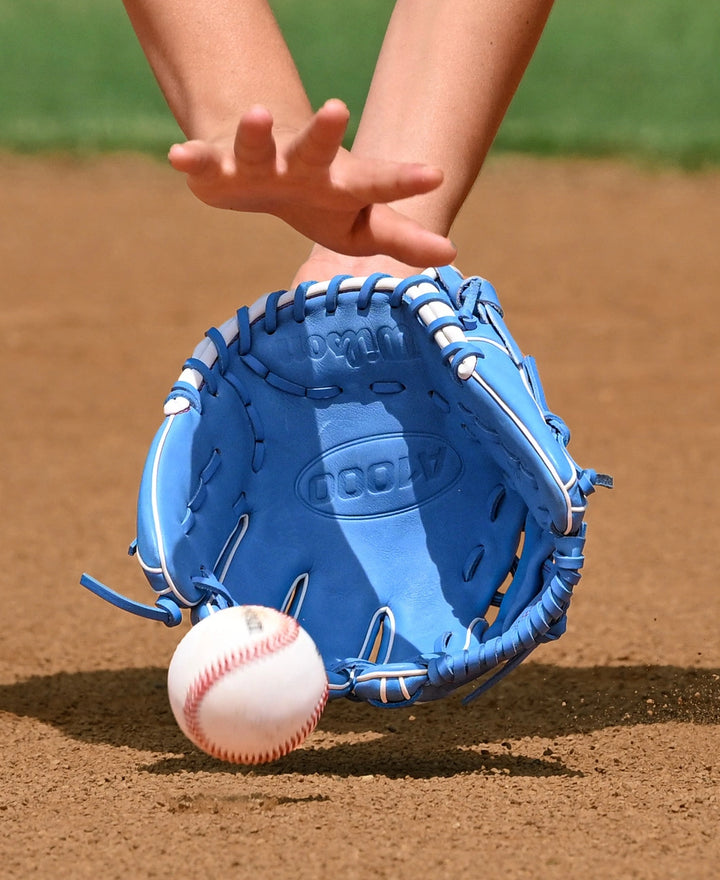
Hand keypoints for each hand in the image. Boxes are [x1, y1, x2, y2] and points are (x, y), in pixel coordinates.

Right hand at [167, 99, 456, 266]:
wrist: (262, 172)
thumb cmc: (320, 199)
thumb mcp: (360, 223)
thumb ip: (401, 237)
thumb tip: (451, 253)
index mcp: (340, 183)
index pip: (376, 182)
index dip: (402, 180)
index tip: (435, 174)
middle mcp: (303, 165)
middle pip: (317, 148)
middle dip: (325, 132)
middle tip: (338, 107)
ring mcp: (260, 162)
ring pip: (257, 143)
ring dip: (256, 131)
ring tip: (257, 113)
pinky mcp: (219, 167)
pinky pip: (205, 161)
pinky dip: (193, 158)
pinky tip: (177, 154)